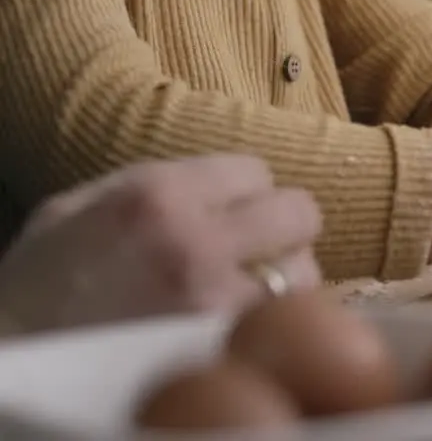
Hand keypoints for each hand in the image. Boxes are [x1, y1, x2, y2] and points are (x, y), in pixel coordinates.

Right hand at [0, 156, 322, 334]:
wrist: (13, 357)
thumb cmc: (37, 284)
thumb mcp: (76, 207)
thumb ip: (150, 183)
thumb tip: (215, 180)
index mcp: (157, 193)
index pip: (256, 170)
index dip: (248, 193)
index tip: (235, 212)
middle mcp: (194, 238)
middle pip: (299, 213)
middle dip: (284, 228)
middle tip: (263, 247)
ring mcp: (214, 298)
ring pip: (305, 272)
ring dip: (286, 279)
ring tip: (254, 290)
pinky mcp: (221, 347)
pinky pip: (285, 322)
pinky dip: (275, 321)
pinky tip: (248, 324)